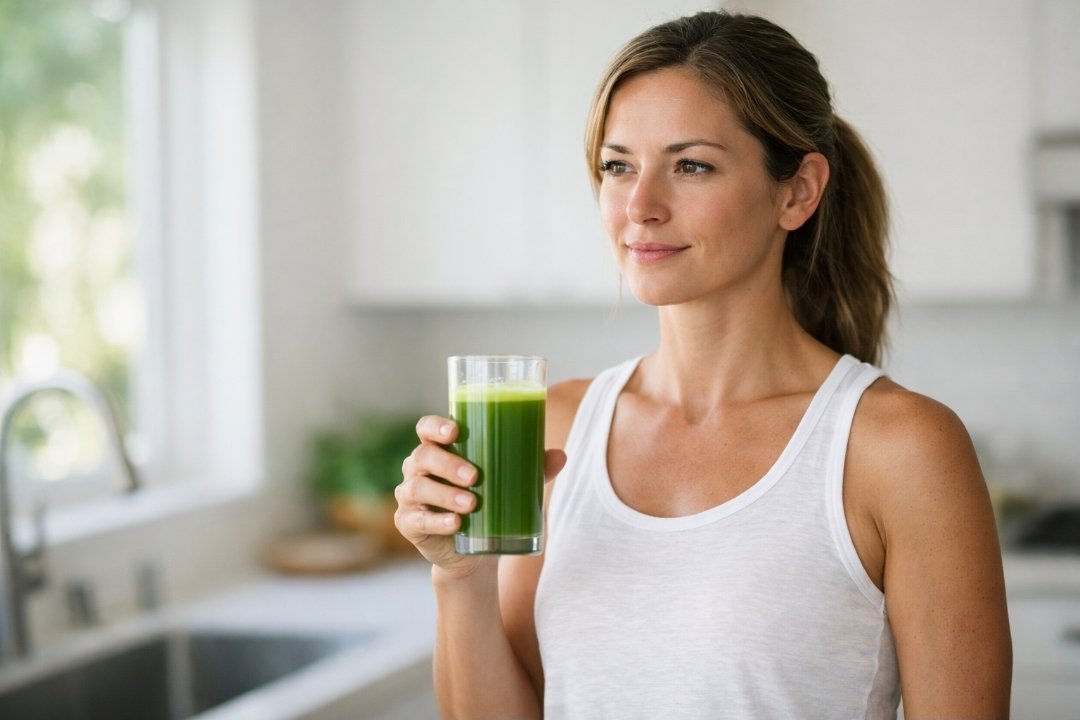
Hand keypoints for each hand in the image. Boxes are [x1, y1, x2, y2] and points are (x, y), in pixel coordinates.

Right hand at [396, 415, 566, 576]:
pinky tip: (455, 524)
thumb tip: (561, 455)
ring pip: (419, 488)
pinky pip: (417, 519)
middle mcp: (418, 468)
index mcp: (438, 449)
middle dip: (448, 464)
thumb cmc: (488, 503)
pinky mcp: (408, 523)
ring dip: (446, 495)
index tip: (454, 431)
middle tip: (475, 476)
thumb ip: (532, 469)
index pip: (426, 428)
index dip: (435, 426)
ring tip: (472, 504)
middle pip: (423, 456)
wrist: (474, 552)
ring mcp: (410, 496)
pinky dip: (437, 521)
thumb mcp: (509, 483)